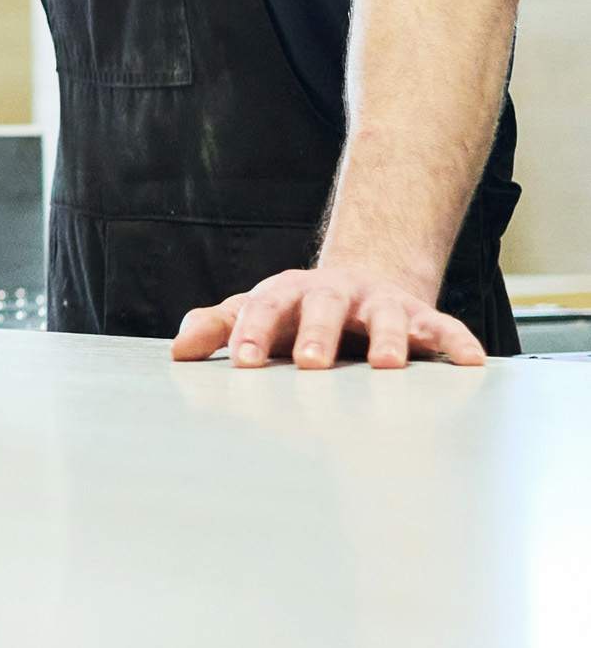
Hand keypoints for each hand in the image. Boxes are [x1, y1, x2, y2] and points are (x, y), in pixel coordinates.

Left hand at [171, 261, 484, 369]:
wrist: (364, 280)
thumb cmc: (300, 311)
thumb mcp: (257, 313)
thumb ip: (218, 327)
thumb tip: (176, 349)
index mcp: (290, 293)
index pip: (265, 307)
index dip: (253, 332)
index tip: (243, 361)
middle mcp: (336, 294)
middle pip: (326, 306)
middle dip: (319, 334)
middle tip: (312, 364)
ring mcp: (380, 304)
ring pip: (388, 316)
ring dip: (389, 339)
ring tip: (388, 366)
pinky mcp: (420, 318)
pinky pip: (442, 328)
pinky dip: (456, 343)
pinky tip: (470, 361)